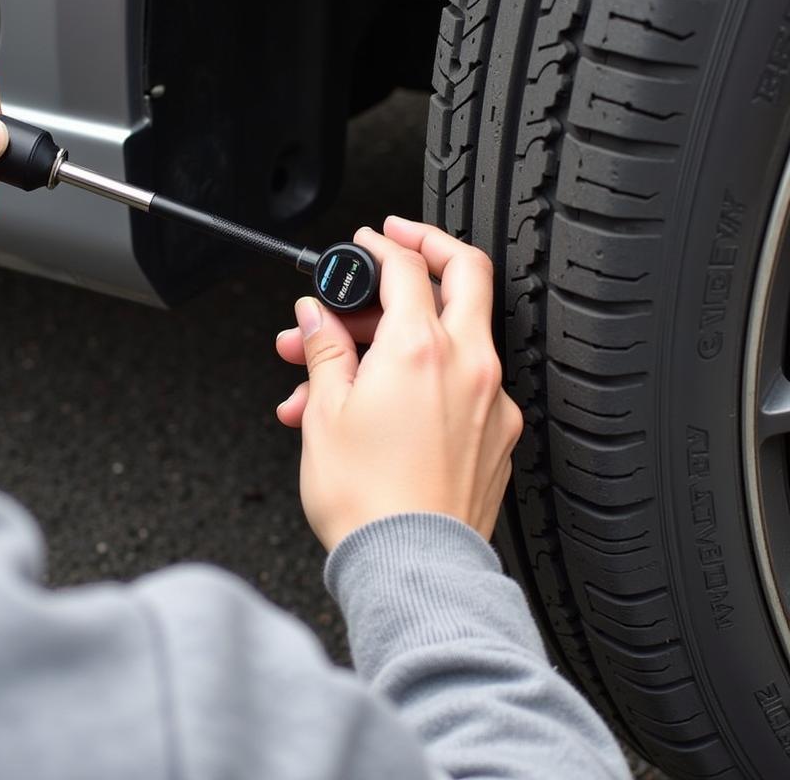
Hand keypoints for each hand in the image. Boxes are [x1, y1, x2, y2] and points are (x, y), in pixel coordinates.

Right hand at [274, 216, 522, 549]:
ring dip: (400, 334)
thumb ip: (324, 350)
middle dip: (429, 247)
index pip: (406, 267)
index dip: (381, 246)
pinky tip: (379, 405)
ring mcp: (490, 399)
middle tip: (396, 245)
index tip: (364, 244)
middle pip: (465, 274)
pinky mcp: (498, 434)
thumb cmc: (366, 500)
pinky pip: (461, 384)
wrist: (411, 568)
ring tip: (336, 371)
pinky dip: (422, 378)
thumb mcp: (327, 413)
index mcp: (420, 349)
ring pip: (453, 335)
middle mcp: (467, 365)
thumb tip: (315, 318)